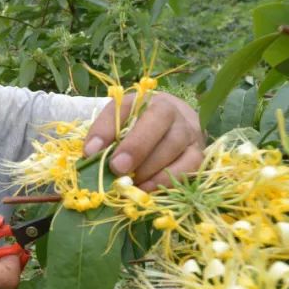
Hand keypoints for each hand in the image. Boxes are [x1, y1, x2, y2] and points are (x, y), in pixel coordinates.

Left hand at [83, 92, 204, 190]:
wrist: (176, 126)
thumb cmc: (141, 125)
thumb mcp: (119, 121)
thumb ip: (104, 132)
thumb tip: (90, 153)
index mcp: (148, 100)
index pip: (129, 107)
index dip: (109, 128)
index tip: (92, 151)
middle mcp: (173, 112)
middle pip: (160, 121)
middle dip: (136, 147)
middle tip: (117, 168)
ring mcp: (189, 132)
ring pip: (174, 145)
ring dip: (150, 167)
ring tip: (131, 182)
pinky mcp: (198, 154)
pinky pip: (189, 166)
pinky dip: (167, 180)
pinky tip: (148, 188)